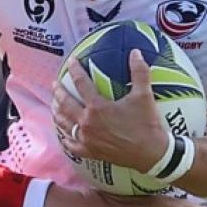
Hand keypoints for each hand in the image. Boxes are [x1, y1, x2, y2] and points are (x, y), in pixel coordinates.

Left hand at [53, 49, 168, 171]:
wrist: (151, 154)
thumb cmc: (147, 124)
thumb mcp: (144, 95)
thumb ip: (139, 72)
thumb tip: (136, 52)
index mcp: (97, 107)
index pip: (81, 84)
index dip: (75, 70)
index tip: (71, 61)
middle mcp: (87, 123)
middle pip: (66, 104)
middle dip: (59, 92)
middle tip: (55, 84)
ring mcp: (87, 139)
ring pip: (65, 124)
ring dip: (58, 113)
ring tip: (54, 106)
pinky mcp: (91, 152)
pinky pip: (71, 145)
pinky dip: (65, 138)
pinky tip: (63, 135)